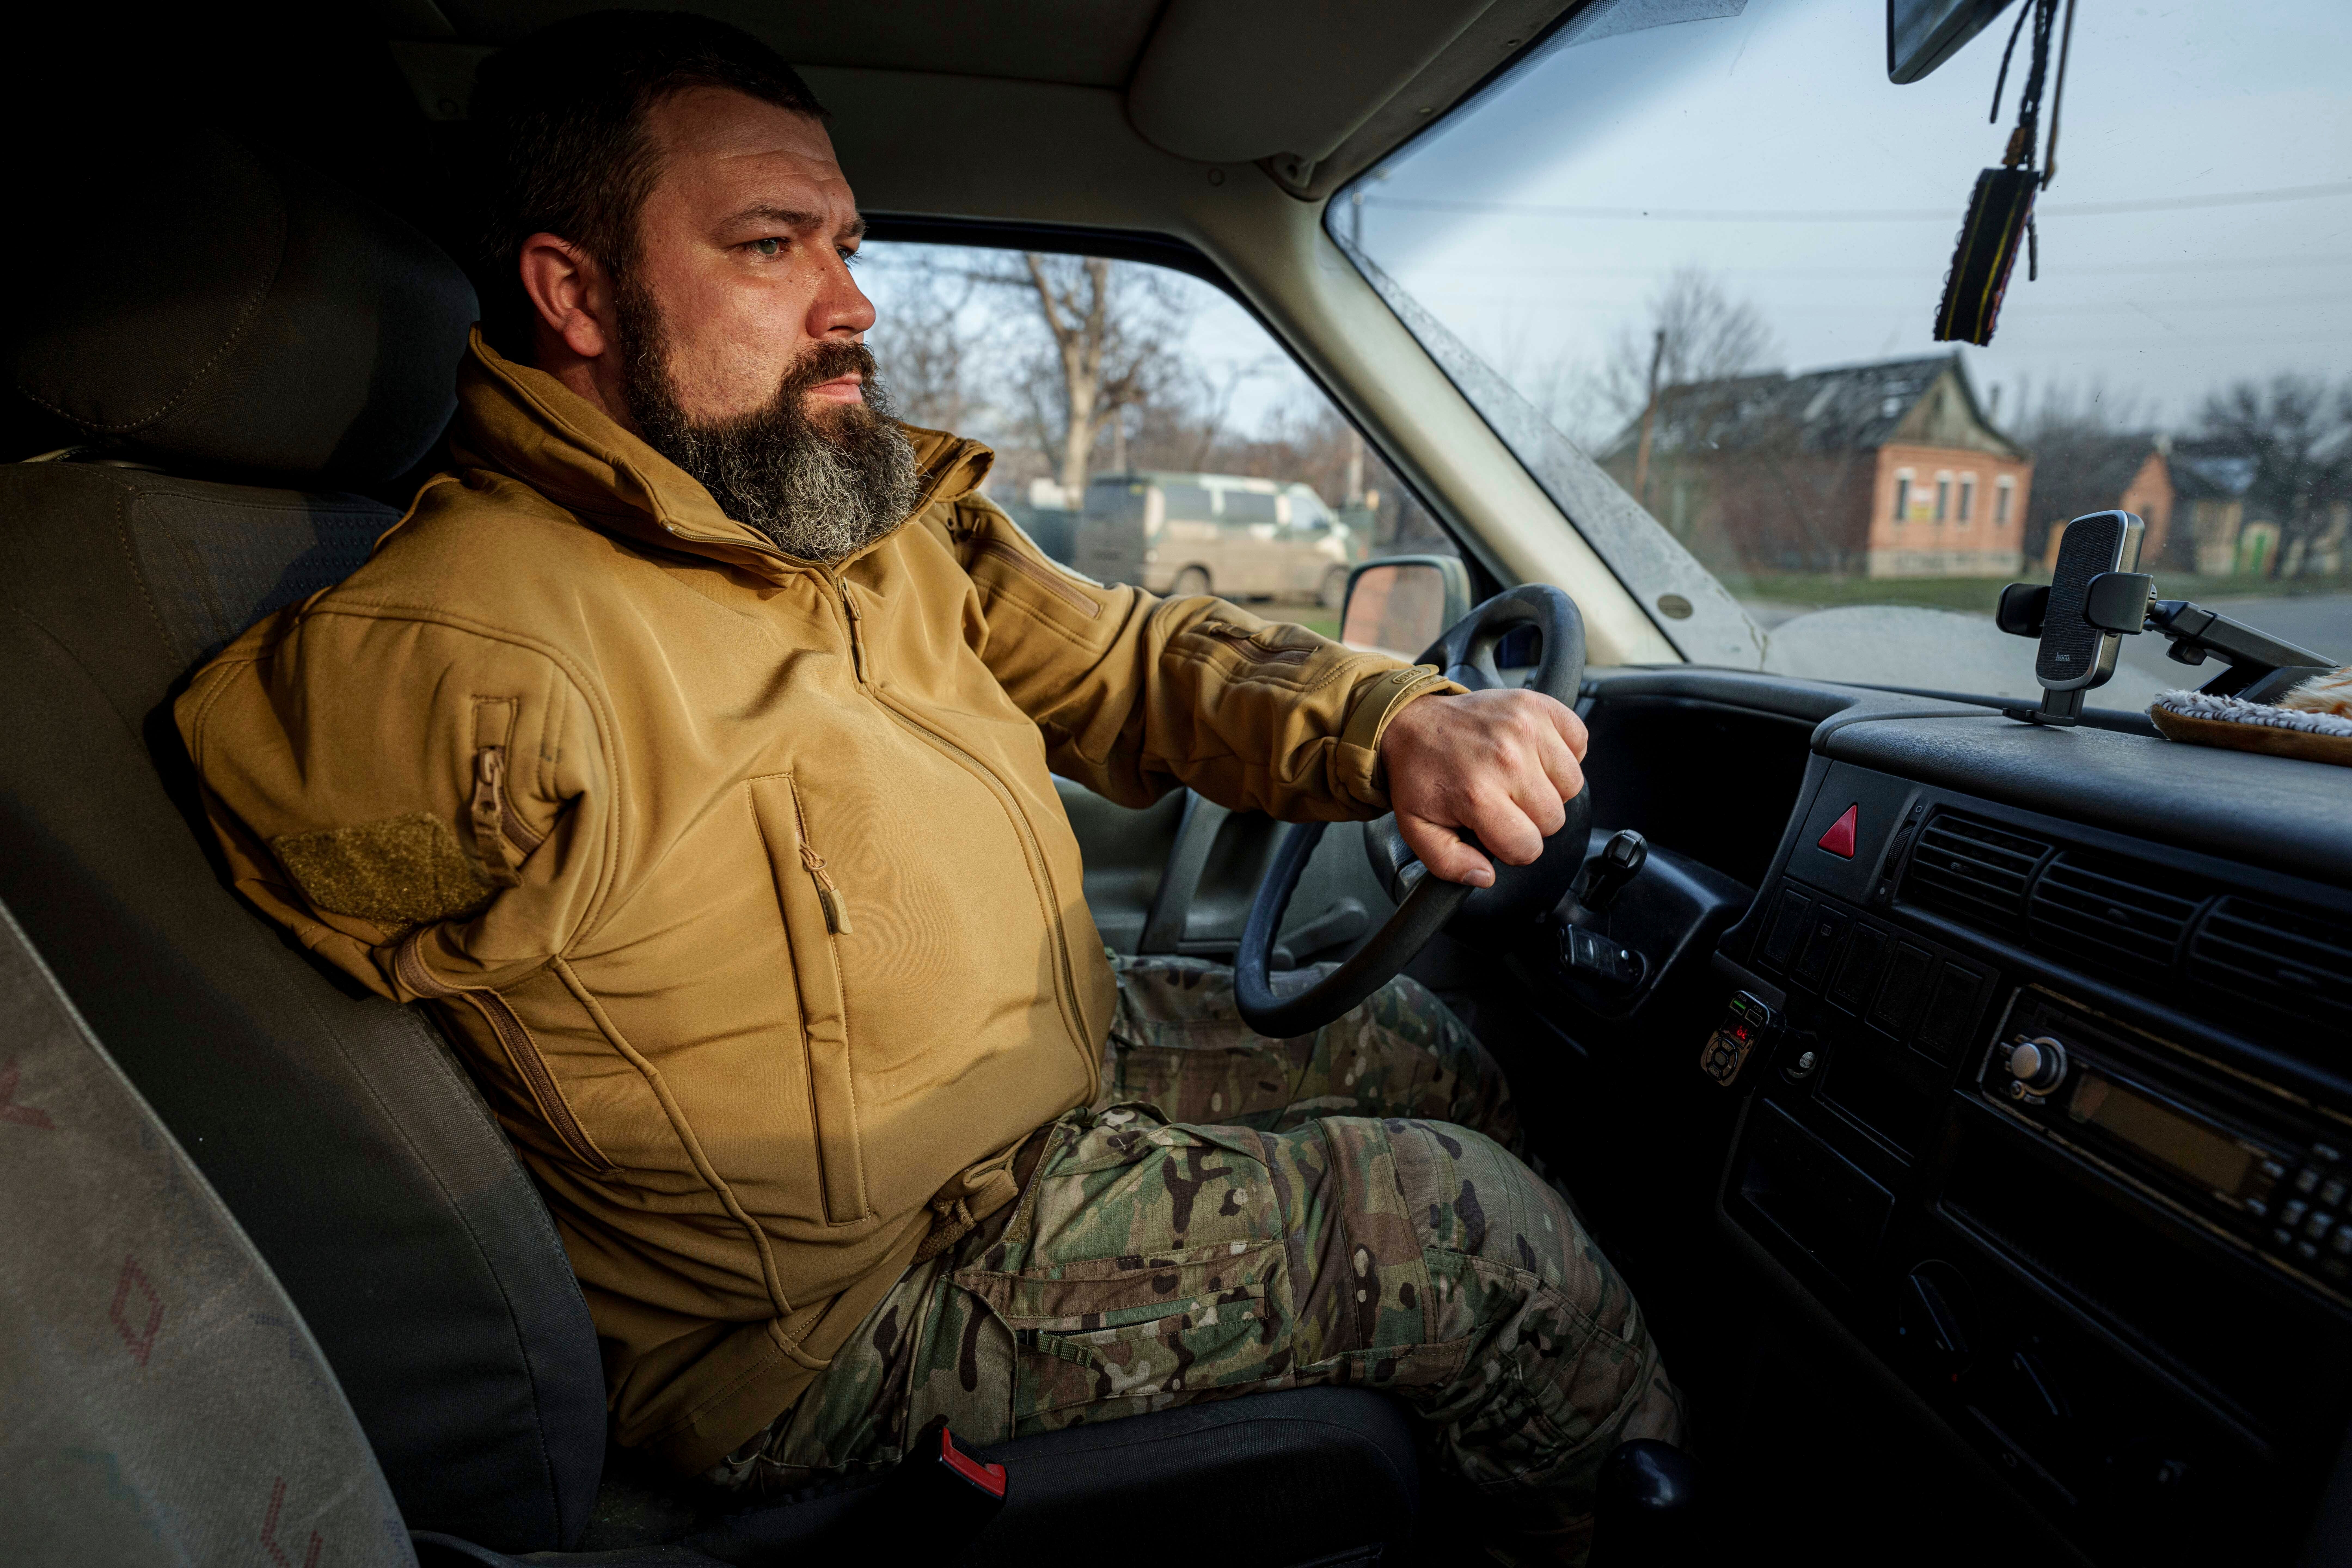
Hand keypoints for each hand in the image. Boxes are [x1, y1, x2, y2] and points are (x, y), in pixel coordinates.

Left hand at [1376, 688, 1587, 887]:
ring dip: (1550, 787)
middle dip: (1530, 819)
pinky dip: (1563, 751)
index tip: (1498, 830)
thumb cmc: (1420, 772)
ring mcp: (1526, 728)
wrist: (1412, 721)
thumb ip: (1449, 863)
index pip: (1527, 846)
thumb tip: (1484, 876)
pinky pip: (1579, 741)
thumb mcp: (1418, 827)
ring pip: (1572, 785)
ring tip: (1518, 776)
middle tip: (1504, 801)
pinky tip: (1533, 753)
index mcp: (1477, 794)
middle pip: (1554, 818)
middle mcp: (1507, 760)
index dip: (1513, 847)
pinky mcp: (1539, 705)